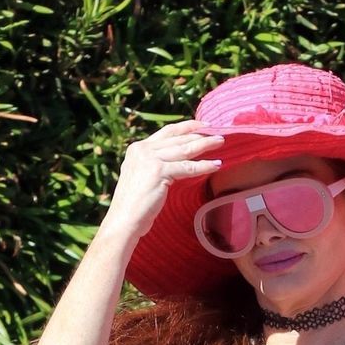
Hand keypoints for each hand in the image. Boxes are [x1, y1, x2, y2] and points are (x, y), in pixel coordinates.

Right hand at [98, 120, 227, 245]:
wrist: (124, 219)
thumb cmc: (134, 206)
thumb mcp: (142, 178)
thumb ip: (154, 166)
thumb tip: (174, 164)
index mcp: (137, 148)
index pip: (166, 132)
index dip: (186, 127)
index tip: (201, 125)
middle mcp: (142, 149)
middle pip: (177, 138)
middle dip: (199, 133)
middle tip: (217, 131)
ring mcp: (150, 159)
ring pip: (184, 149)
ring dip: (205, 144)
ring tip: (221, 142)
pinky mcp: (158, 171)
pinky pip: (187, 167)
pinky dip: (203, 166)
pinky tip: (216, 164)